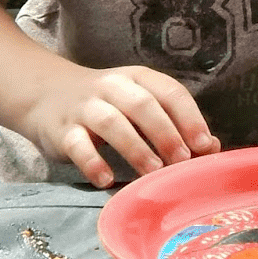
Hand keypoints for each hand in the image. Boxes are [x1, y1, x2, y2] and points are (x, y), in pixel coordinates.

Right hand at [21, 63, 218, 188]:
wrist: (46, 95)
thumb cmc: (108, 105)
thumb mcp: (140, 106)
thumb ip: (173, 124)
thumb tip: (211, 148)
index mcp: (138, 78)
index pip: (170, 92)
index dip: (190, 117)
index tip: (205, 145)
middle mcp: (112, 87)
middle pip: (143, 105)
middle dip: (166, 133)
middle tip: (182, 161)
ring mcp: (85, 108)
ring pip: (112, 123)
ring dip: (136, 148)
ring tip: (153, 173)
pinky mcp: (62, 130)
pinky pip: (78, 145)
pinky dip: (93, 163)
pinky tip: (107, 180)